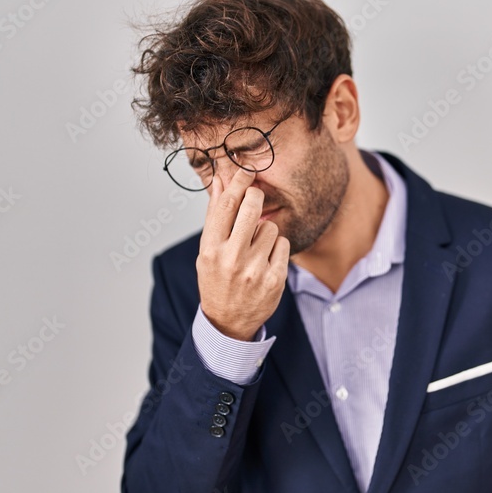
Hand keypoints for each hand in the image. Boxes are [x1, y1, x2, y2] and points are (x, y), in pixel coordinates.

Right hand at [197, 167, 289, 340]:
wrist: (228, 322)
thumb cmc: (217, 280)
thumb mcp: (207, 251)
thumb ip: (215, 217)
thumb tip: (220, 180)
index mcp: (211, 249)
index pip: (226, 205)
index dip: (238, 182)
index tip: (246, 170)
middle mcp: (232, 259)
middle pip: (252, 207)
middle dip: (256, 196)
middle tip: (256, 196)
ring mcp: (255, 270)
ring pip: (270, 226)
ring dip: (266, 230)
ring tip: (256, 246)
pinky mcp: (275, 279)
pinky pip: (283, 244)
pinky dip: (277, 248)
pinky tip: (266, 259)